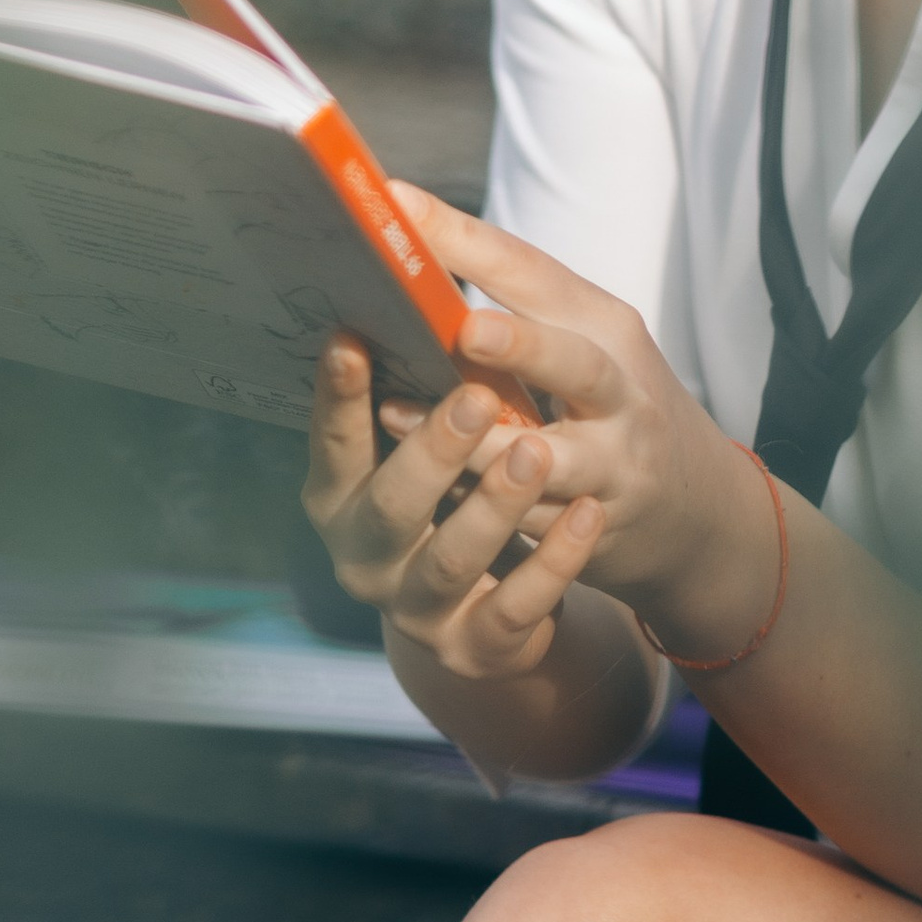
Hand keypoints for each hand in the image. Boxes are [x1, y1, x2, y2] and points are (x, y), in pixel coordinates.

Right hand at [301, 330, 603, 687]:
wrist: (484, 612)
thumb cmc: (452, 501)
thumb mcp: (421, 452)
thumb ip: (417, 387)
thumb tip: (425, 274)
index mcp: (342, 496)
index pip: (333, 444)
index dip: (337, 399)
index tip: (351, 340)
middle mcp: (366, 557)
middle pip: (391, 506)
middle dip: (433, 452)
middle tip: (476, 396)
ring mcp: (418, 609)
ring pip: (453, 560)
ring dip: (495, 505)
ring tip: (538, 451)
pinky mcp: (478, 647)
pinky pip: (517, 607)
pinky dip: (553, 562)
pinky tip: (588, 515)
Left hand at [385, 185, 782, 664]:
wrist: (695, 505)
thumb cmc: (615, 401)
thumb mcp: (588, 342)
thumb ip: (514, 307)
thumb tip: (404, 255)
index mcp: (607, 328)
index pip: (536, 274)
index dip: (466, 242)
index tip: (400, 207)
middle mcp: (622, 393)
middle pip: (577, 366)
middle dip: (523, 346)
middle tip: (464, 331)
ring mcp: (614, 466)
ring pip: (547, 458)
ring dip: (476, 443)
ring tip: (398, 414)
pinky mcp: (596, 528)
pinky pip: (530, 521)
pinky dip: (477, 506)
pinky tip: (424, 490)